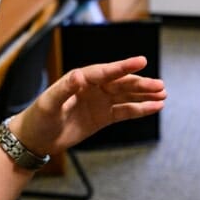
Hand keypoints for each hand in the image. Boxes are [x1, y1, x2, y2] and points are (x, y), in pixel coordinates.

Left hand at [9, 56, 165, 155]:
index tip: (141, 61)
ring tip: (163, 94)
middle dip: (140, 83)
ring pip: (126, 96)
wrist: (36, 138)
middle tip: (160, 85)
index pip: (105, 71)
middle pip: (121, 83)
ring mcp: (99, 102)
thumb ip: (64, 89)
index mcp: (80, 80)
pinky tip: (155, 107)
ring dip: (144, 94)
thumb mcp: (49, 103)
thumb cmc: (38, 118)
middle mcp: (93, 88)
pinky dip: (140, 109)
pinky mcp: (103, 117)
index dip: (123, 67)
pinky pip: (125, 111)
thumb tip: (78, 76)